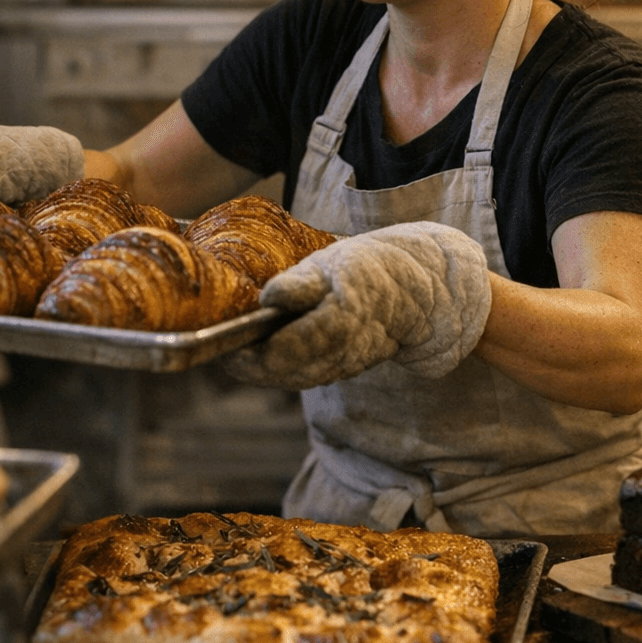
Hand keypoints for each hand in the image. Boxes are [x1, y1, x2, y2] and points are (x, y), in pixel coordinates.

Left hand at [224, 221, 491, 389]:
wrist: (416, 292)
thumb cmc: (367, 268)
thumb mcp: (333, 264)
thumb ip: (299, 283)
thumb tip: (268, 298)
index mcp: (340, 320)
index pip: (287, 352)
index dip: (251, 355)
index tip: (227, 346)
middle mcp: (344, 351)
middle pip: (286, 372)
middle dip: (252, 366)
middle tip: (225, 351)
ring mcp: (346, 364)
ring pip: (295, 379)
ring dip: (263, 372)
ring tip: (237, 354)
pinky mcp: (345, 369)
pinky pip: (306, 377)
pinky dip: (282, 371)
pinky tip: (263, 357)